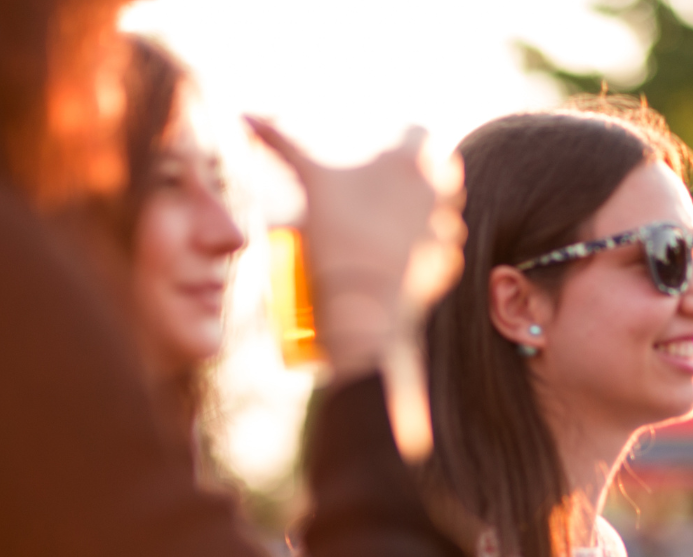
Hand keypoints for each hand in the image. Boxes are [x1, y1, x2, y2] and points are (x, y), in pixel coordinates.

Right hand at [246, 118, 464, 379]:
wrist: (360, 305)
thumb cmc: (336, 235)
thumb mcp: (309, 182)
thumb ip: (280, 143)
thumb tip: (244, 115)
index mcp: (413, 162)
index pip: (421, 134)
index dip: (400, 144)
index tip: (380, 160)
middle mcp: (440, 191)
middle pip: (439, 170)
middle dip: (416, 177)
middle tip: (384, 191)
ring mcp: (447, 228)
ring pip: (445, 208)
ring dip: (424, 211)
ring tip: (390, 224)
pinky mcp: (447, 263)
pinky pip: (443, 246)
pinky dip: (426, 248)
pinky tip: (399, 255)